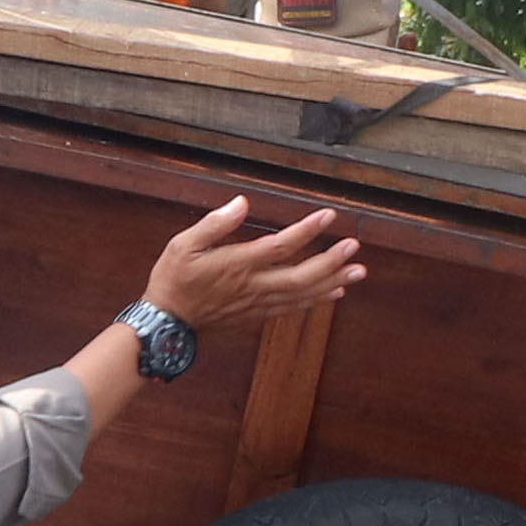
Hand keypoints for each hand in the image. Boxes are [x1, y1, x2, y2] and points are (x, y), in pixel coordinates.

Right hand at [137, 196, 366, 331]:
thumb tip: (242, 202)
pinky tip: (334, 292)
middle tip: (354, 248)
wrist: (167, 323)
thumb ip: (215, 223)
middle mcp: (253, 287)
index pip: (280, 246)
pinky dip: (316, 300)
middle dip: (331, 262)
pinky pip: (293, 308)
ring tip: (358, 271)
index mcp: (237, 265)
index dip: (307, 231)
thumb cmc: (173, 279)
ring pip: (302, 295)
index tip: (329, 216)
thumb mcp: (183, 244)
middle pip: (301, 276)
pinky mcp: (256, 315)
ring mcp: (257, 304)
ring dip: (332, 283)